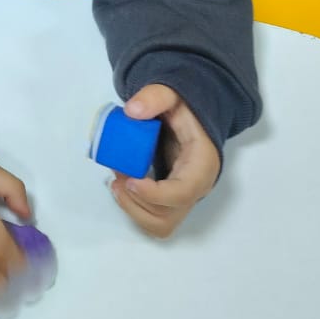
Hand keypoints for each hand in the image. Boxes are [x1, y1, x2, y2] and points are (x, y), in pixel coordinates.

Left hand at [110, 84, 219, 237]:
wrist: (192, 118)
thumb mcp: (172, 94)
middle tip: (117, 178)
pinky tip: (122, 186)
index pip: (184, 192)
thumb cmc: (184, 108)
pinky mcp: (172, 202)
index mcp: (203, 163)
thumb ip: (154, 97)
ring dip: (132, 208)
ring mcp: (185, 198)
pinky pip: (153, 219)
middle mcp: (197, 187)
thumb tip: (132, 111)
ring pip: (160, 224)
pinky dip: (134, 208)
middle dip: (137, 202)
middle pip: (169, 215)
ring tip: (116, 182)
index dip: (155, 193)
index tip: (130, 180)